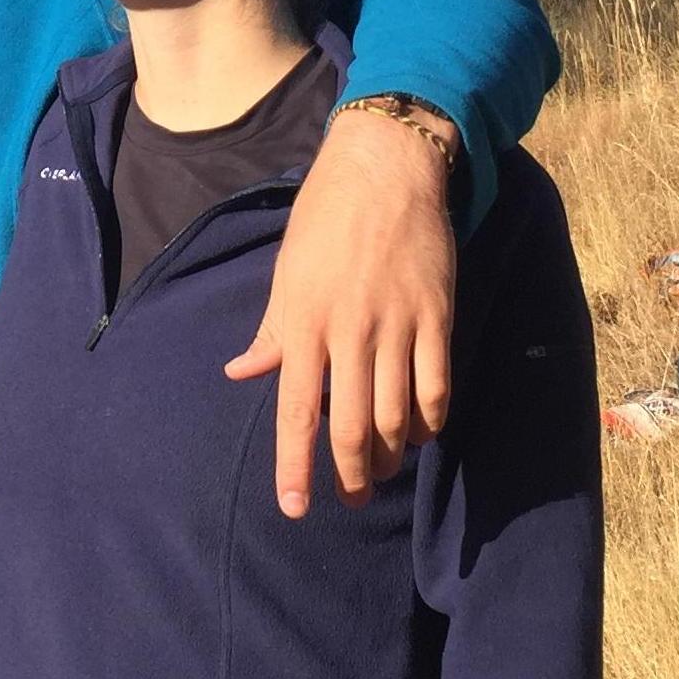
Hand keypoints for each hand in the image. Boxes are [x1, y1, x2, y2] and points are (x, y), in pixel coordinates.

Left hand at [225, 104, 456, 510]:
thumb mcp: (286, 273)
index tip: (294, 507)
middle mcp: (348, 331)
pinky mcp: (437, 317)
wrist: (385, 171)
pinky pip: (437, 387)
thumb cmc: (325, 220)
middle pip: (352, 426)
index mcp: (303, 322)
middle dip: (352, 474)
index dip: (294, 465)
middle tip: (351, 496)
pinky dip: (430, 421)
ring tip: (384, 467)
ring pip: (398, 416)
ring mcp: (397, 325)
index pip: (294, 410)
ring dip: (392, 454)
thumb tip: (241, 372)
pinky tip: (421, 431)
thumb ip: (271, 331)